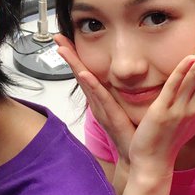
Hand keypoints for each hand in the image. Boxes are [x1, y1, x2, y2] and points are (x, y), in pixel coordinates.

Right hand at [54, 34, 135, 162]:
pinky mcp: (110, 117)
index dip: (75, 55)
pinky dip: (91, 86)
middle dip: (69, 55)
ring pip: (86, 83)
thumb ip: (124, 92)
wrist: (137, 157)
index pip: (86, 72)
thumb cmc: (133, 134)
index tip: (66, 39)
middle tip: (57, 37)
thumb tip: (131, 73)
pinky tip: (85, 73)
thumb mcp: (126, 107)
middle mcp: (97, 102)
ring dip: (74, 65)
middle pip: (80, 74)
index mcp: (101, 99)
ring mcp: (102, 109)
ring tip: (64, 48)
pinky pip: (100, 98)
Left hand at [128, 19, 194, 177]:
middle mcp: (193, 104)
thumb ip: (185, 96)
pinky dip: (183, 74)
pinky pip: (175, 90)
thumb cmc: (162, 140)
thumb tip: (191, 81)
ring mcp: (181, 108)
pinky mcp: (164, 113)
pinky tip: (190, 59)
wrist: (152, 165)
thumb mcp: (179, 114)